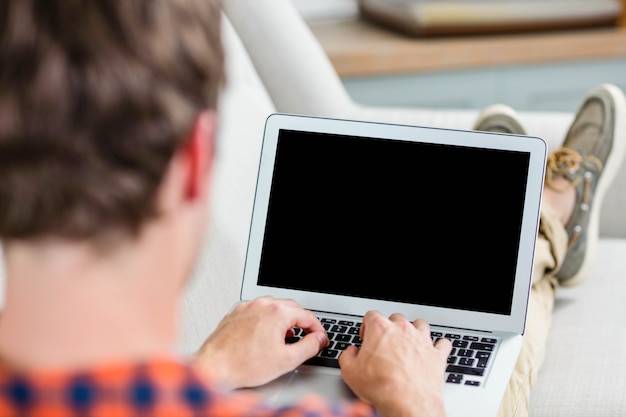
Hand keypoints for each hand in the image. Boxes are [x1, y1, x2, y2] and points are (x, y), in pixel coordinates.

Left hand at [194, 296, 327, 387]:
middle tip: (307, 337)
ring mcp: (247, 307)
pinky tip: (265, 336)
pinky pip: (257, 312)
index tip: (320, 338)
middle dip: (301, 323)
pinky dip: (266, 321)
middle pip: (291, 308)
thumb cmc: (243, 364)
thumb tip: (319, 339)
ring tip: (286, 338)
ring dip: (284, 320)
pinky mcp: (236, 313)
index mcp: (277, 312)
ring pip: (273, 308)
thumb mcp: (287, 360)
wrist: (214, 367)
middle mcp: (262, 304)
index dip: (318, 329)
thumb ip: (309, 346)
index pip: (307, 315)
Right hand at [339, 312, 451, 416]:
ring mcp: (422, 340)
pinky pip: (442, 343)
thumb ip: (347, 356)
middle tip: (385, 344)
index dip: (367, 326)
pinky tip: (433, 351)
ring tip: (408, 343)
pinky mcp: (437, 354)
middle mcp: (403, 330)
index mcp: (380, 329)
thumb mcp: (350, 372)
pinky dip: (438, 346)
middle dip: (390, 329)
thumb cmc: (382, 386)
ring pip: (420, 325)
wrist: (408, 402)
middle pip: (396, 318)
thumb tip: (350, 353)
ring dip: (414, 331)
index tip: (367, 337)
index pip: (372, 315)